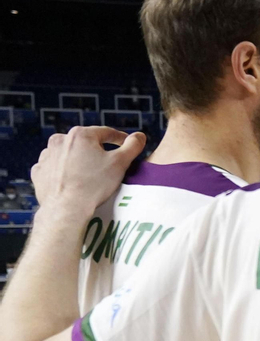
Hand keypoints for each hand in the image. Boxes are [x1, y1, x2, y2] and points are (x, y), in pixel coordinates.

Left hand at [30, 127, 145, 219]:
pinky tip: (72, 180)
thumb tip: (140, 136)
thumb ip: (132, 146)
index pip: (106, 132)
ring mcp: (47, 155)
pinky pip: (55, 166)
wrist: (67, 208)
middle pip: (85, 143)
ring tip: (89, 175)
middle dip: (97, 150)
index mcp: (80, 134)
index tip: (127, 146)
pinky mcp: (39, 170)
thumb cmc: (95, 184)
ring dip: (79, 160)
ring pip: (69, 154)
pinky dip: (64, 171)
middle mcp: (60, 140)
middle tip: (107, 164)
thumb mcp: (120, 163)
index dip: (120, 139)